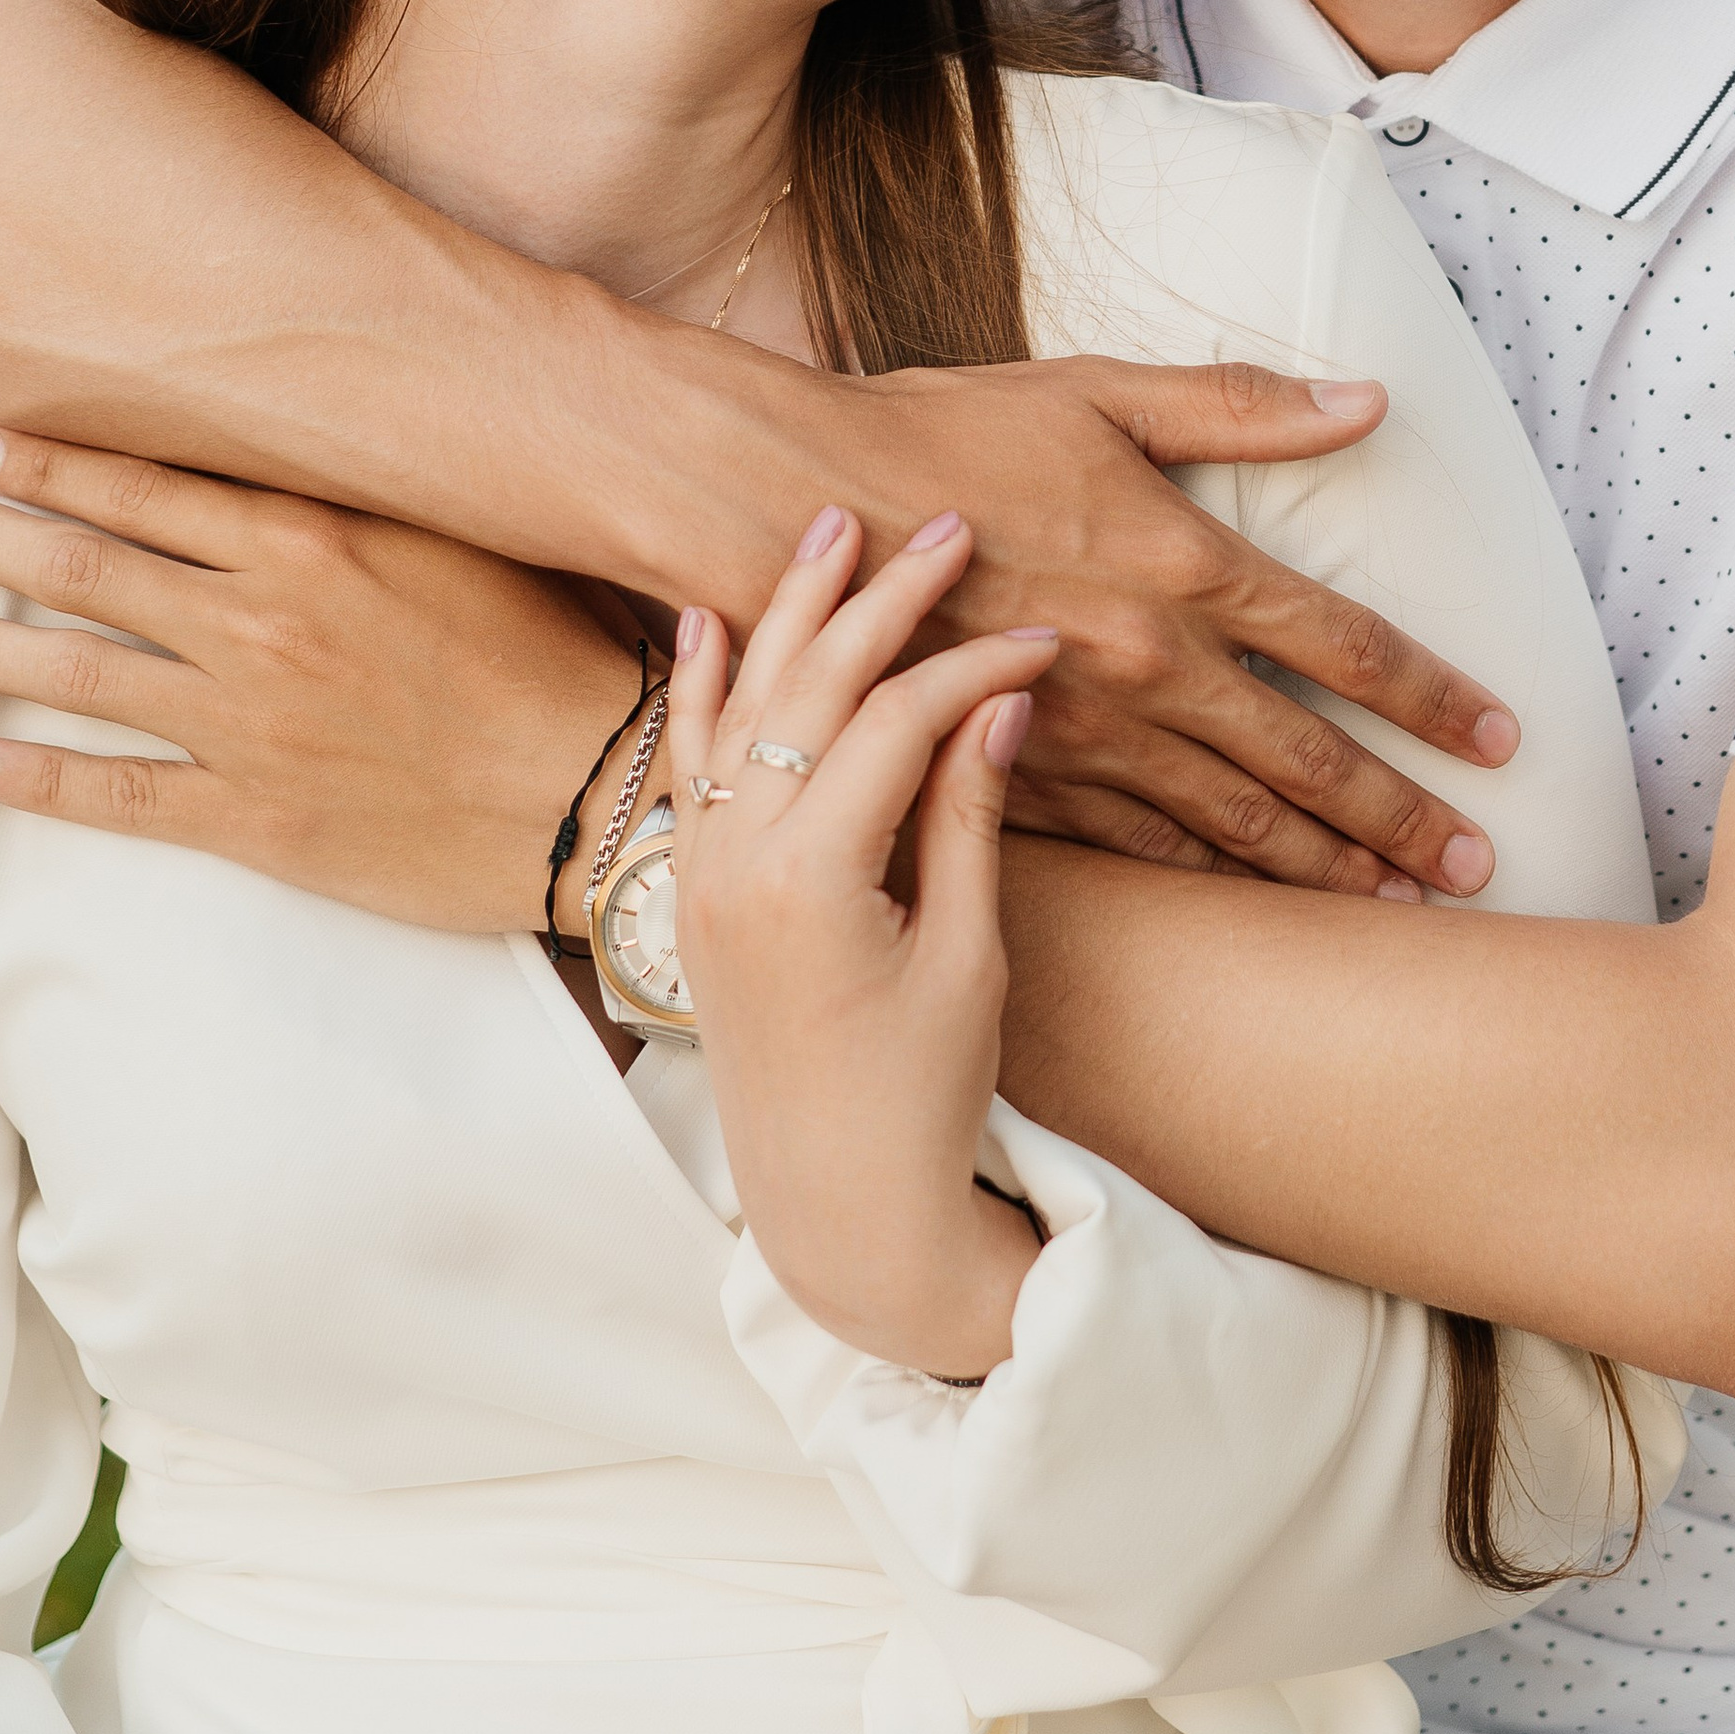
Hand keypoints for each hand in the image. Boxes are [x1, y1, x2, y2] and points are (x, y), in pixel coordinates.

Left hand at [0, 431, 646, 923]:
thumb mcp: (469, 535)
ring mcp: (250, 722)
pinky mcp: (256, 815)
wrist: (602, 793)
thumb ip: (372, 493)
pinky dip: (36, 778)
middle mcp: (263, 621)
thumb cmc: (557, 651)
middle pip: (87, 567)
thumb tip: (307, 439)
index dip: (57, 462)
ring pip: (80, 672)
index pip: (152, 487)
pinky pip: (118, 795)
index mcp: (316, 539)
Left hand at [672, 506, 1054, 1379]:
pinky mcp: (695, 890)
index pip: (898, 722)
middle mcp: (735, 863)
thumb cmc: (920, 1096)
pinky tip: (712, 620)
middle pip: (812, 687)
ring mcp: (702, 874)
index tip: (1044, 637)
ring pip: (741, 705)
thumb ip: (969, 816)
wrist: (835, 1205)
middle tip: (947, 529)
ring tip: (833, 528)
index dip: (975, 666)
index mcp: (810, 882)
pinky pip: (690, 763)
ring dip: (789, 611)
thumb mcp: (967, 955)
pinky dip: (701, 686)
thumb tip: (1002, 697)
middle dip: (883, 600)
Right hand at [836, 355, 1510, 895]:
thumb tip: (1366, 398)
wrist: (796, 512)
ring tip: (1394, 906)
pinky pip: (1137, 846)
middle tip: (1477, 869)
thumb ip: (1240, 406)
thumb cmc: (947, 433)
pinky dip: (1207, 883)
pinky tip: (1249, 909)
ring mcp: (1087, 735)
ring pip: (1233, 826)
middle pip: (1308, 764)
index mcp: (1184, 566)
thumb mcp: (1099, 391)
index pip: (1346, 647)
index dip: (1433, 697)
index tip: (1502, 741)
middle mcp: (1151, 666)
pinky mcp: (1021, 777)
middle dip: (1401, 819)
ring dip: (1322, 871)